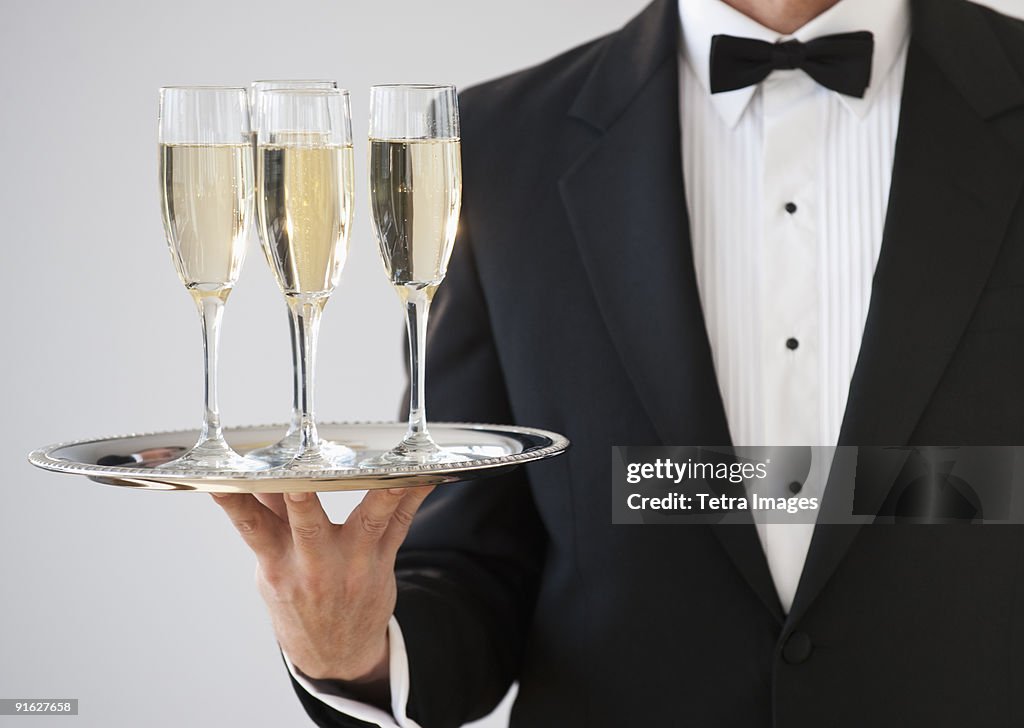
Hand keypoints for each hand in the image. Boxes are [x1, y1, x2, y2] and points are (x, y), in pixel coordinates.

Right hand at [212, 486, 433, 685]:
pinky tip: (429, 473)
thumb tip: (256, 471)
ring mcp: (352, 564)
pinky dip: (414, 496)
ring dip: (382, 491)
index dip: (235, 502)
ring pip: (369, 521)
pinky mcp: (381, 562)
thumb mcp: (273, 566)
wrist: (336, 653)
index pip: (252, 527)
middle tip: (301, 467)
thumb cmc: (300, 600)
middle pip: (307, 524)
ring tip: (395, 465)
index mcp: (279, 564)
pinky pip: (401, 524)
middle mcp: (314, 565)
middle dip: (303, 497)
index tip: (222, 477)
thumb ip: (269, 516)